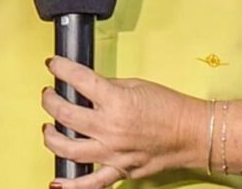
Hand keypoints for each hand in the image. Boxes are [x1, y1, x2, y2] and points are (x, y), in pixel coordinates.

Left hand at [40, 57, 205, 187]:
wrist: (192, 132)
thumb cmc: (170, 107)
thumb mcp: (136, 85)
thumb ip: (108, 87)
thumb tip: (86, 88)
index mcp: (116, 101)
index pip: (78, 80)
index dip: (60, 68)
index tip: (53, 64)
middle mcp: (110, 128)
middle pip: (65, 114)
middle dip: (50, 100)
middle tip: (48, 95)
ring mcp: (113, 152)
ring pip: (68, 148)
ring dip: (51, 137)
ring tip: (48, 128)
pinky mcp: (120, 170)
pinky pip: (91, 183)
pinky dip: (71, 186)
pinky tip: (57, 182)